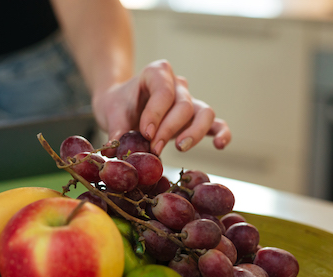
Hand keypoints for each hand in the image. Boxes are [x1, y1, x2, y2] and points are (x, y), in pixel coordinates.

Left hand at [92, 60, 230, 156]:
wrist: (120, 108)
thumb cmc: (117, 105)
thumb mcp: (110, 112)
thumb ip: (116, 128)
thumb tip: (115, 148)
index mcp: (157, 73)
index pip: (164, 91)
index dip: (156, 114)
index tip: (146, 133)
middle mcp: (177, 85)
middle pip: (184, 105)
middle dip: (169, 129)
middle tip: (154, 148)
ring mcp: (189, 101)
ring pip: (204, 113)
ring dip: (194, 132)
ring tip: (180, 148)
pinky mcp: (195, 120)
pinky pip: (215, 124)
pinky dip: (221, 133)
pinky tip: (220, 145)